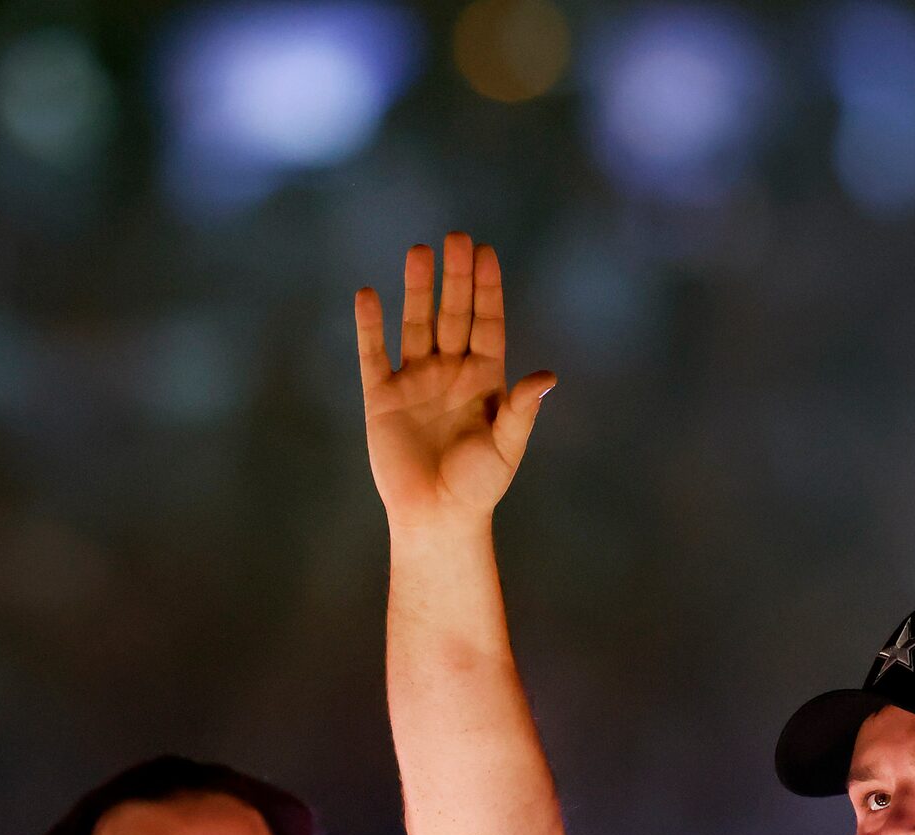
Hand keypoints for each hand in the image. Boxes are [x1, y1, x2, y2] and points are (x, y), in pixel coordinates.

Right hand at [355, 232, 555, 533]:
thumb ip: (521, 409)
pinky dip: (369, 325)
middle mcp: (450, 373)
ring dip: (418, 289)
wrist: (437, 517)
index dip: (487, 290)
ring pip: (416, 324)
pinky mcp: (382, 397)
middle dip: (456, 277)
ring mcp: (415, 382)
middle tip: (457, 237)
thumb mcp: (506, 447)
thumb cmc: (478, 487)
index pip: (486, 324)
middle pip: (453, 314)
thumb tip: (545, 377)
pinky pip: (373, 353)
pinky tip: (368, 294)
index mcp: (484, 381)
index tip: (487, 252)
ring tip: (420, 251)